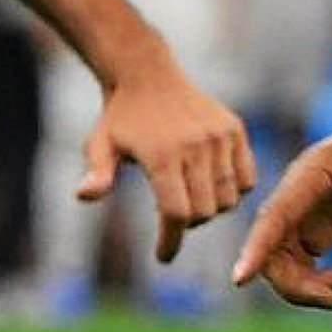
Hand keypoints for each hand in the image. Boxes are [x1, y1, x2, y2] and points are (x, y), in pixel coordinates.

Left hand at [81, 57, 256, 260]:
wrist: (146, 74)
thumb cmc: (120, 118)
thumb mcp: (100, 145)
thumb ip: (97, 174)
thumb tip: (84, 195)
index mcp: (163, 155)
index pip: (176, 214)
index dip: (170, 241)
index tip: (163, 256)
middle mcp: (196, 146)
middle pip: (204, 212)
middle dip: (188, 224)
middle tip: (173, 216)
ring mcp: (219, 137)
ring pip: (228, 199)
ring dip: (212, 209)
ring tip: (192, 199)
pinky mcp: (234, 130)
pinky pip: (246, 179)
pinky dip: (234, 191)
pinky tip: (214, 186)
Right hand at [234, 98, 331, 307]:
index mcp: (311, 175)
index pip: (274, 218)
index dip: (255, 251)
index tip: (239, 280)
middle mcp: (303, 197)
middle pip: (276, 251)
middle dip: (295, 284)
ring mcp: (315, 215)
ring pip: (293, 264)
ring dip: (313, 285)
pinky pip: (319, 268)